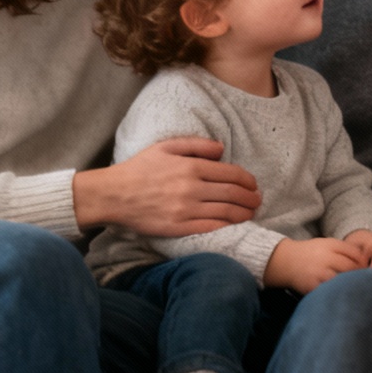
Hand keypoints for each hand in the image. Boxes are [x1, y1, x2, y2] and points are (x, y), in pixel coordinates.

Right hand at [73, 137, 262, 235]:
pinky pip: (210, 227)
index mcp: (191, 167)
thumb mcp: (165, 147)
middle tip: (258, 200)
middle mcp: (192, 188)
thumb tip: (221, 148)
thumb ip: (196, 145)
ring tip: (251, 213)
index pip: (231, 174)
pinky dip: (226, 226)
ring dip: (243, 213)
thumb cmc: (139, 169)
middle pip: (233, 194)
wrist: (113, 195)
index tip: (253, 184)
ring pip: (226, 212)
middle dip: (251, 198)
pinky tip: (233, 225)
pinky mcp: (178, 228)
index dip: (247, 180)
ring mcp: (185, 210)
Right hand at [262, 236, 365, 292]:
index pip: (354, 253)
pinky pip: (328, 290)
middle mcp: (325, 257)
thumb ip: (343, 249)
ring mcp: (318, 272)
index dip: (363, 261)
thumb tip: (365, 259)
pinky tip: (340, 294)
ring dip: (349, 284)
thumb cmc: (310, 253)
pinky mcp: (312, 285)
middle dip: (359, 274)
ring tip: (355, 288)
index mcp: (330, 245)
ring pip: (341, 279)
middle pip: (350, 266)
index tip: (366, 268)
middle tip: (365, 281)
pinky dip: (336, 292)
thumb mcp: (325, 244)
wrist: (285, 261)